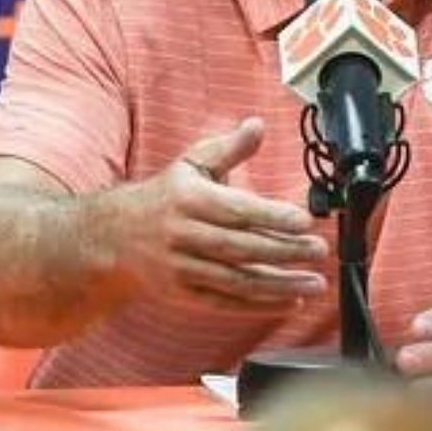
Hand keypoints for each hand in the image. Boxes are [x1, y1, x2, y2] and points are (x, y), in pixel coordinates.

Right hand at [103, 117, 328, 313]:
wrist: (111, 236)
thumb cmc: (164, 196)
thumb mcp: (192, 164)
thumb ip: (229, 148)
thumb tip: (257, 125)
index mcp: (189, 199)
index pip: (236, 210)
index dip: (272, 216)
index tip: (305, 221)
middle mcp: (182, 235)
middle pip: (240, 247)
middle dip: (284, 251)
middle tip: (319, 250)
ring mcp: (181, 268)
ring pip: (236, 280)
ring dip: (279, 285)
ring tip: (315, 284)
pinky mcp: (181, 294)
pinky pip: (225, 302)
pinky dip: (259, 305)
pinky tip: (290, 302)